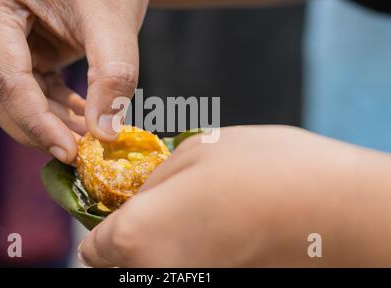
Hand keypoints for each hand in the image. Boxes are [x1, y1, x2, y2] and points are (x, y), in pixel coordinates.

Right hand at [0, 0, 150, 162]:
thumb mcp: (114, 18)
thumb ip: (112, 76)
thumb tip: (105, 135)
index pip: (7, 80)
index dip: (38, 124)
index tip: (73, 154)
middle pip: (0, 96)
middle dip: (42, 129)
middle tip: (84, 154)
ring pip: (16, 100)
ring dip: (54, 123)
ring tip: (94, 137)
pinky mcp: (19, 49)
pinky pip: (32, 91)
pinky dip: (58, 109)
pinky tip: (89, 119)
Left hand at [78, 126, 390, 266]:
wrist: (336, 210)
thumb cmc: (262, 169)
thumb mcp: (194, 153)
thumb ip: (151, 181)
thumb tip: (136, 197)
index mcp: (136, 238)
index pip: (92, 249)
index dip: (104, 225)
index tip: (120, 209)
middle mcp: (154, 275)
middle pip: (117, 267)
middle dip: (126, 241)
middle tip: (154, 211)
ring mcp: (187, 286)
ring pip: (149, 271)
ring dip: (155, 250)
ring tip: (189, 218)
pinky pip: (181, 271)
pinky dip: (185, 256)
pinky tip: (213, 234)